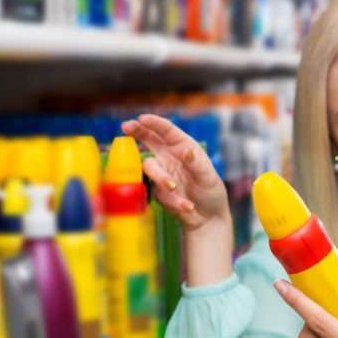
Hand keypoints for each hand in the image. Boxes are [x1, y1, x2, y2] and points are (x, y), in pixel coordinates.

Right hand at [122, 114, 232, 285]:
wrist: (208, 218)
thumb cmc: (211, 193)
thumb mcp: (209, 178)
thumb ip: (197, 165)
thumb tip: (186, 151)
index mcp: (184, 147)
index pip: (167, 131)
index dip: (154, 123)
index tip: (141, 119)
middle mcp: (169, 157)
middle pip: (148, 139)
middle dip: (137, 131)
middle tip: (126, 127)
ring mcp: (161, 172)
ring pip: (150, 167)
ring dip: (161, 177)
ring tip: (174, 188)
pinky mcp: (157, 190)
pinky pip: (159, 191)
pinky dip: (174, 200)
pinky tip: (188, 207)